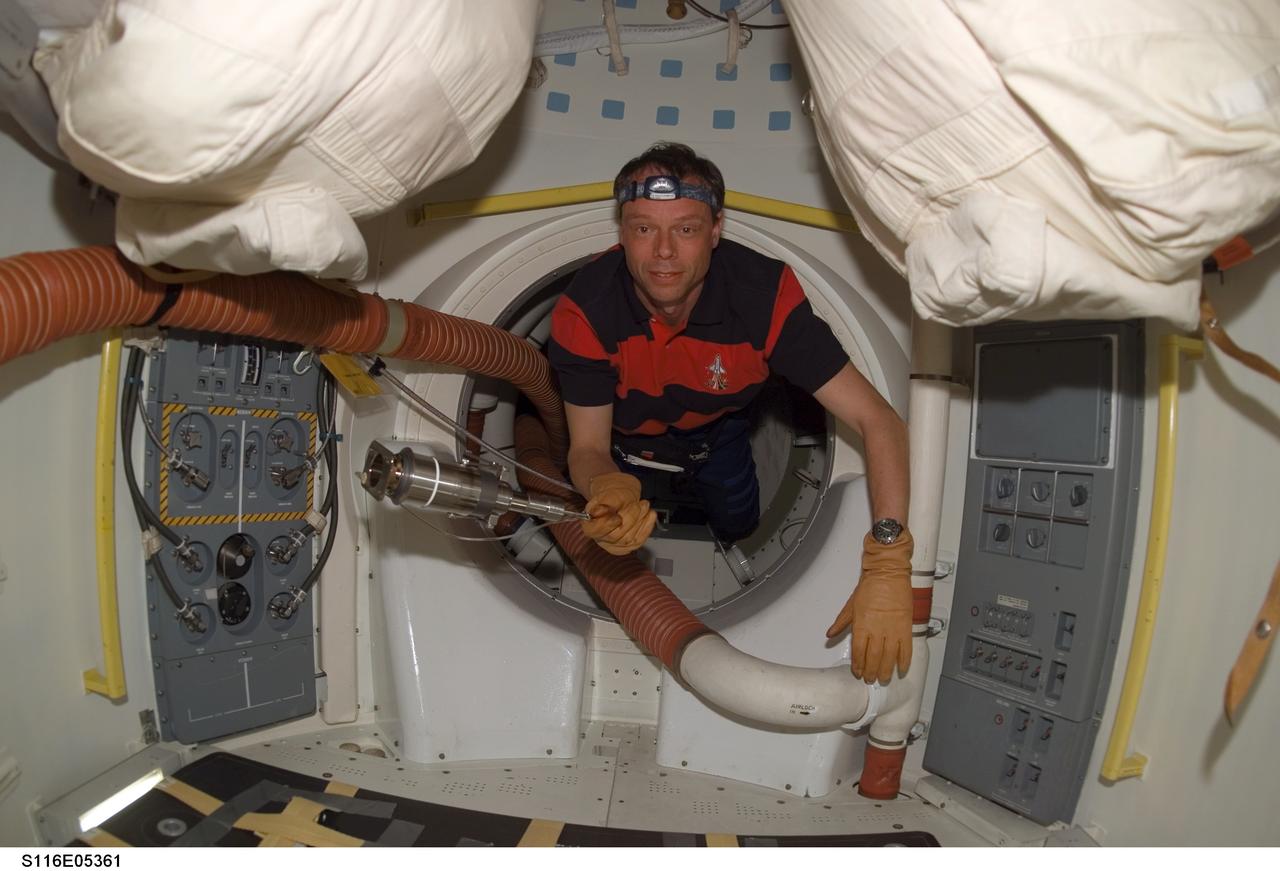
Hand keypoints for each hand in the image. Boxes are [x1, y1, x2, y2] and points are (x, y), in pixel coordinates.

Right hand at [581, 472, 656, 555]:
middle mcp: (600, 538)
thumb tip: (599, 511)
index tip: (618, 516)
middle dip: (630, 517)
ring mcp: (613, 545)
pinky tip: (651, 516)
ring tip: (645, 505)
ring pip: (629, 539)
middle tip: (639, 504)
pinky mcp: (626, 547)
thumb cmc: (611, 495)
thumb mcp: (605, 492)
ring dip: (641, 520)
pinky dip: (647, 527)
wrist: (618, 496)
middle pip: (615, 535)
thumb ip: (602, 502)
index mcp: (590, 525)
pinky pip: (638, 541)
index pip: (595, 530)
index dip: (607, 524)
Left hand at [826, 531, 913, 682]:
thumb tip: (830, 634)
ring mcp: (892, 630)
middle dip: (871, 671)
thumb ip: (841, 623)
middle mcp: (877, 630)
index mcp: (861, 625)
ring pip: (889, 657)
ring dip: (886, 670)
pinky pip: (906, 649)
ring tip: (883, 678)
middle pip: (873, 658)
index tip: (858, 672)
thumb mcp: (850, 605)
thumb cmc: (870, 586)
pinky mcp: (906, 627)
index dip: (858, 665)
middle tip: (871, 679)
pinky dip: (904, 660)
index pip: (858, 651)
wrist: (888, 573)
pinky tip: (902, 668)